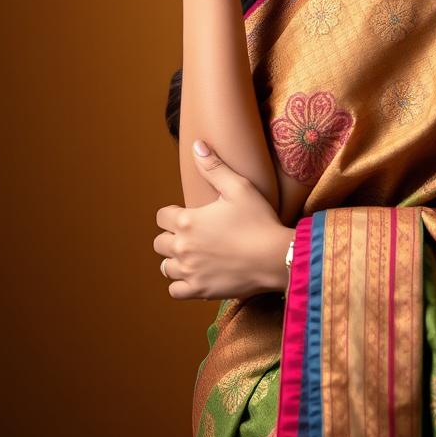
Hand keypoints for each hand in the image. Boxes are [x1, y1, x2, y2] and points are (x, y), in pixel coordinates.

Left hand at [154, 138, 294, 301]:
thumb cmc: (259, 220)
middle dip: (171, 236)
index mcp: (188, 221)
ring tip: (191, 253)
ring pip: (165, 267)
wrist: (275, 257)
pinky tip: (194, 274)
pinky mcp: (199, 290)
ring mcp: (190, 272)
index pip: (162, 216)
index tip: (186, 213)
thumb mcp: (239, 187)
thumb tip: (196, 146)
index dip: (172, 213)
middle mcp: (183, 248)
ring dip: (174, 259)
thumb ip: (214, 167)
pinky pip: (176, 290)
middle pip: (159, 243)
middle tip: (191, 233)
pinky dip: (181, 283)